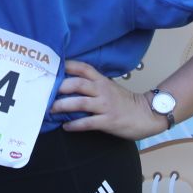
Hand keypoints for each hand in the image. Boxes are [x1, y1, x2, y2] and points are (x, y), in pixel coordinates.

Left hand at [51, 60, 165, 139]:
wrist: (147, 114)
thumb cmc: (125, 102)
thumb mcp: (109, 88)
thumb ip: (93, 85)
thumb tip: (68, 86)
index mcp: (102, 80)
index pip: (82, 68)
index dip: (67, 66)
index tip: (51, 68)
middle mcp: (102, 90)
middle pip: (78, 83)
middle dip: (60, 87)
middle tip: (45, 93)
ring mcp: (106, 105)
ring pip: (80, 102)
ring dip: (63, 106)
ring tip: (50, 110)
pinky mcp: (109, 121)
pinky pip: (88, 122)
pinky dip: (75, 125)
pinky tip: (66, 126)